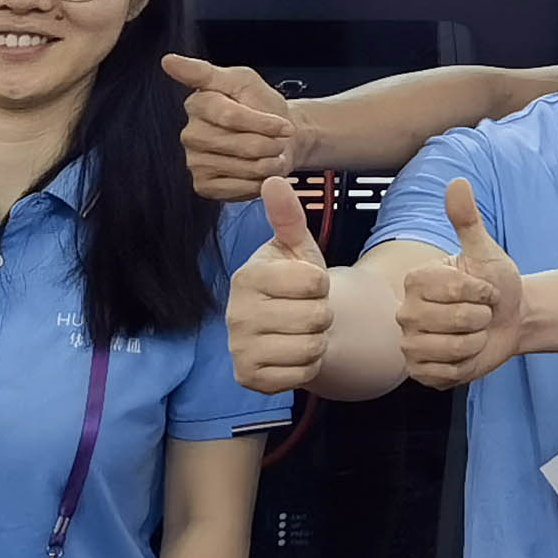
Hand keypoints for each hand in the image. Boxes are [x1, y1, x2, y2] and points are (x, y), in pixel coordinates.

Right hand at [167, 53, 298, 203]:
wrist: (279, 138)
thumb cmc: (262, 106)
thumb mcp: (243, 81)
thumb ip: (206, 72)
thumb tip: (168, 61)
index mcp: (198, 103)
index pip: (230, 116)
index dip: (262, 123)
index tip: (284, 125)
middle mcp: (190, 133)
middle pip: (241, 144)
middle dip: (271, 143)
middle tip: (280, 138)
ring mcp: (194, 161)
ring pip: (243, 166)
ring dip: (269, 162)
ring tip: (273, 153)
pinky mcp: (203, 185)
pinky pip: (238, 187)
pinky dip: (259, 181)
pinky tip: (261, 170)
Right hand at [226, 180, 330, 395]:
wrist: (289, 326)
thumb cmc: (295, 282)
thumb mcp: (297, 247)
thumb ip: (289, 216)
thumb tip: (274, 178)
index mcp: (247, 276)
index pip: (314, 282)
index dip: (322, 283)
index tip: (309, 283)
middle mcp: (235, 314)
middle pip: (315, 317)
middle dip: (322, 314)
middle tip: (305, 310)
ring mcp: (238, 349)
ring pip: (311, 347)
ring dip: (317, 340)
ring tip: (301, 330)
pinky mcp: (248, 378)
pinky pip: (302, 374)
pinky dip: (308, 366)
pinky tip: (293, 353)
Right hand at [399, 179, 521, 389]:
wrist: (510, 319)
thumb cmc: (496, 282)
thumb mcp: (485, 251)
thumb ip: (467, 220)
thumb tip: (456, 182)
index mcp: (415, 281)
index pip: (455, 289)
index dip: (482, 290)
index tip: (484, 288)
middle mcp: (404, 313)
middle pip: (456, 319)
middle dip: (482, 316)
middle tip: (480, 312)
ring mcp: (409, 345)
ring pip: (453, 347)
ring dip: (477, 340)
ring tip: (474, 332)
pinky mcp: (420, 372)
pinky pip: (448, 373)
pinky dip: (467, 364)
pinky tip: (466, 353)